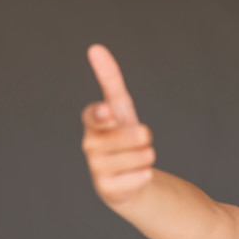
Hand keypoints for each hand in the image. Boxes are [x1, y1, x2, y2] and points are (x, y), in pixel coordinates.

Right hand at [81, 44, 155, 204]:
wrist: (128, 178)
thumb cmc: (123, 138)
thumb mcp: (121, 109)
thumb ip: (110, 81)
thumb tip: (95, 48)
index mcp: (94, 124)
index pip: (93, 117)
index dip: (100, 115)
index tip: (109, 113)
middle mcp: (91, 146)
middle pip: (129, 137)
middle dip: (143, 137)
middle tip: (141, 139)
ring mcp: (97, 169)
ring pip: (141, 157)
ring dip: (147, 156)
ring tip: (138, 159)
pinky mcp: (107, 190)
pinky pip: (139, 177)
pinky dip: (144, 175)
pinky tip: (137, 176)